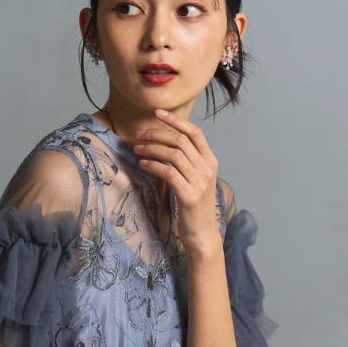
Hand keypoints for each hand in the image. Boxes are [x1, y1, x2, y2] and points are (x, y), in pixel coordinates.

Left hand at [134, 108, 219, 249]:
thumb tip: (163, 143)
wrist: (202, 233)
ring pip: (173, 154)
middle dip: (157, 133)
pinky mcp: (189, 195)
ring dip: (152, 148)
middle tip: (139, 134)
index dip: (176, 120)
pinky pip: (168, 172)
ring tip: (137, 149)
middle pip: (180, 140)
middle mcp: (207, 169)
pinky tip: (143, 164)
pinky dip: (154, 165)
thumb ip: (187, 162)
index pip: (195, 132)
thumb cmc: (194, 206)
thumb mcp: (195, 180)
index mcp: (210, 161)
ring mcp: (200, 182)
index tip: (158, 113)